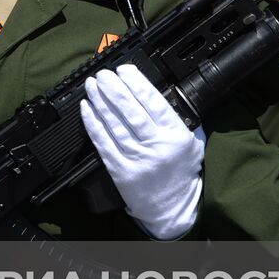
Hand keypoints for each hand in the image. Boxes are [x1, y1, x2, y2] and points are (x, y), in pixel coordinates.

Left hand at [81, 65, 203, 238]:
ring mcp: (138, 160)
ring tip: (92, 86)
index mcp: (176, 136)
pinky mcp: (121, 172)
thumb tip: (155, 91)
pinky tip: (86, 110)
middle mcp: (157, 147)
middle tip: (103, 74)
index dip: (137, 84)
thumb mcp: (192, 141)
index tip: (125, 70)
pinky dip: (93, 125)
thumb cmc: (181, 171)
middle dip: (114, 90)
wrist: (172, 207)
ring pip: (115, 126)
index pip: (155, 104)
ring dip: (101, 103)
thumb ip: (178, 118)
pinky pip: (103, 144)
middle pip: (132, 113)